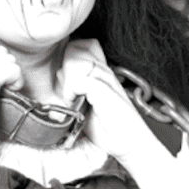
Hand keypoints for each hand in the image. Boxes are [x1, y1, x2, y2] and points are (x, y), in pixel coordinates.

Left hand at [58, 39, 162, 162]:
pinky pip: (78, 78)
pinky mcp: (103, 88)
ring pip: (74, 60)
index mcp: (101, 71)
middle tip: (68, 90)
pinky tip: (74, 103)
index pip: (82, 45)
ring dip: (67, 81)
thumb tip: (59, 75)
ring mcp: (105, 77)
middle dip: (64, 68)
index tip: (67, 79)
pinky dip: (71, 90)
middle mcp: (104, 70)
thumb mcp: (86, 105)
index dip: (69, 56)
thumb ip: (74, 88)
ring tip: (71, 99)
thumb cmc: (109, 128)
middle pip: (74, 48)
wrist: (129, 143)